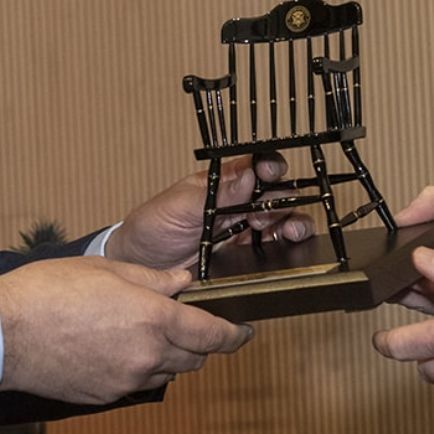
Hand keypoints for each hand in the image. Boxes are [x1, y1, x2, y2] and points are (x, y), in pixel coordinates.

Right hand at [0, 258, 253, 403]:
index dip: (235, 335)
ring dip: (168, 356)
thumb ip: (155, 279)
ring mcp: (126, 380)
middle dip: (198, 343)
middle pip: (194, 359)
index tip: (244, 332)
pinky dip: (137, 367)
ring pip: (167, 373)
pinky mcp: (105, 396)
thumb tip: (183, 282)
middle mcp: (148, 355)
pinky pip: (136, 383)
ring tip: (141, 332)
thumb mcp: (110, 271)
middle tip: (185, 323)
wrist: (4, 333)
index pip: (214, 336)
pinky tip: (113, 347)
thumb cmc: (50, 291)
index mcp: (156, 319)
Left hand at [104, 154, 312, 269]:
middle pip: (277, 193)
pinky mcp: (247, 257)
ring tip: (290, 232)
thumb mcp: (178, 207)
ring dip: (293, 223)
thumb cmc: (152, 228)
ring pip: (283, 220)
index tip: (271, 174)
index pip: (255, 166)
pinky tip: (287, 250)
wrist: (140, 268)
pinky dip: (287, 248)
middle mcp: (238, 203)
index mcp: (222, 182)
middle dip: (285, 199)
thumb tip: (249, 175)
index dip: (268, 166)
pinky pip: (275, 250)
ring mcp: (244, 229)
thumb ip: (215, 194)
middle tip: (273, 213)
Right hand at [393, 186, 433, 311]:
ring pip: (425, 305)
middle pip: (412, 284)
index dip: (395, 258)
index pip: (410, 257)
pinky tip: (432, 312)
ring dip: (413, 301)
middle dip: (397, 283)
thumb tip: (402, 213)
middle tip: (389, 280)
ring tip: (405, 292)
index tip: (384, 258)